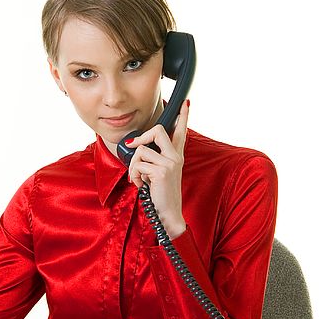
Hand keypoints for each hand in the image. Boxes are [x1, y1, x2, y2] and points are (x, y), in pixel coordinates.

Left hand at [127, 99, 189, 238]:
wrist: (168, 214)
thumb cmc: (160, 195)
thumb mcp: (157, 173)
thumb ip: (151, 159)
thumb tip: (134, 146)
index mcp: (176, 156)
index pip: (181, 132)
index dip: (183, 116)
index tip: (186, 104)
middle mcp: (176, 157)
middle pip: (157, 130)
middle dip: (141, 137)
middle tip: (133, 146)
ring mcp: (170, 163)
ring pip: (141, 150)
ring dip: (134, 166)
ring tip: (139, 178)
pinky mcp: (162, 171)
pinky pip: (139, 165)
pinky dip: (134, 176)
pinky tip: (141, 185)